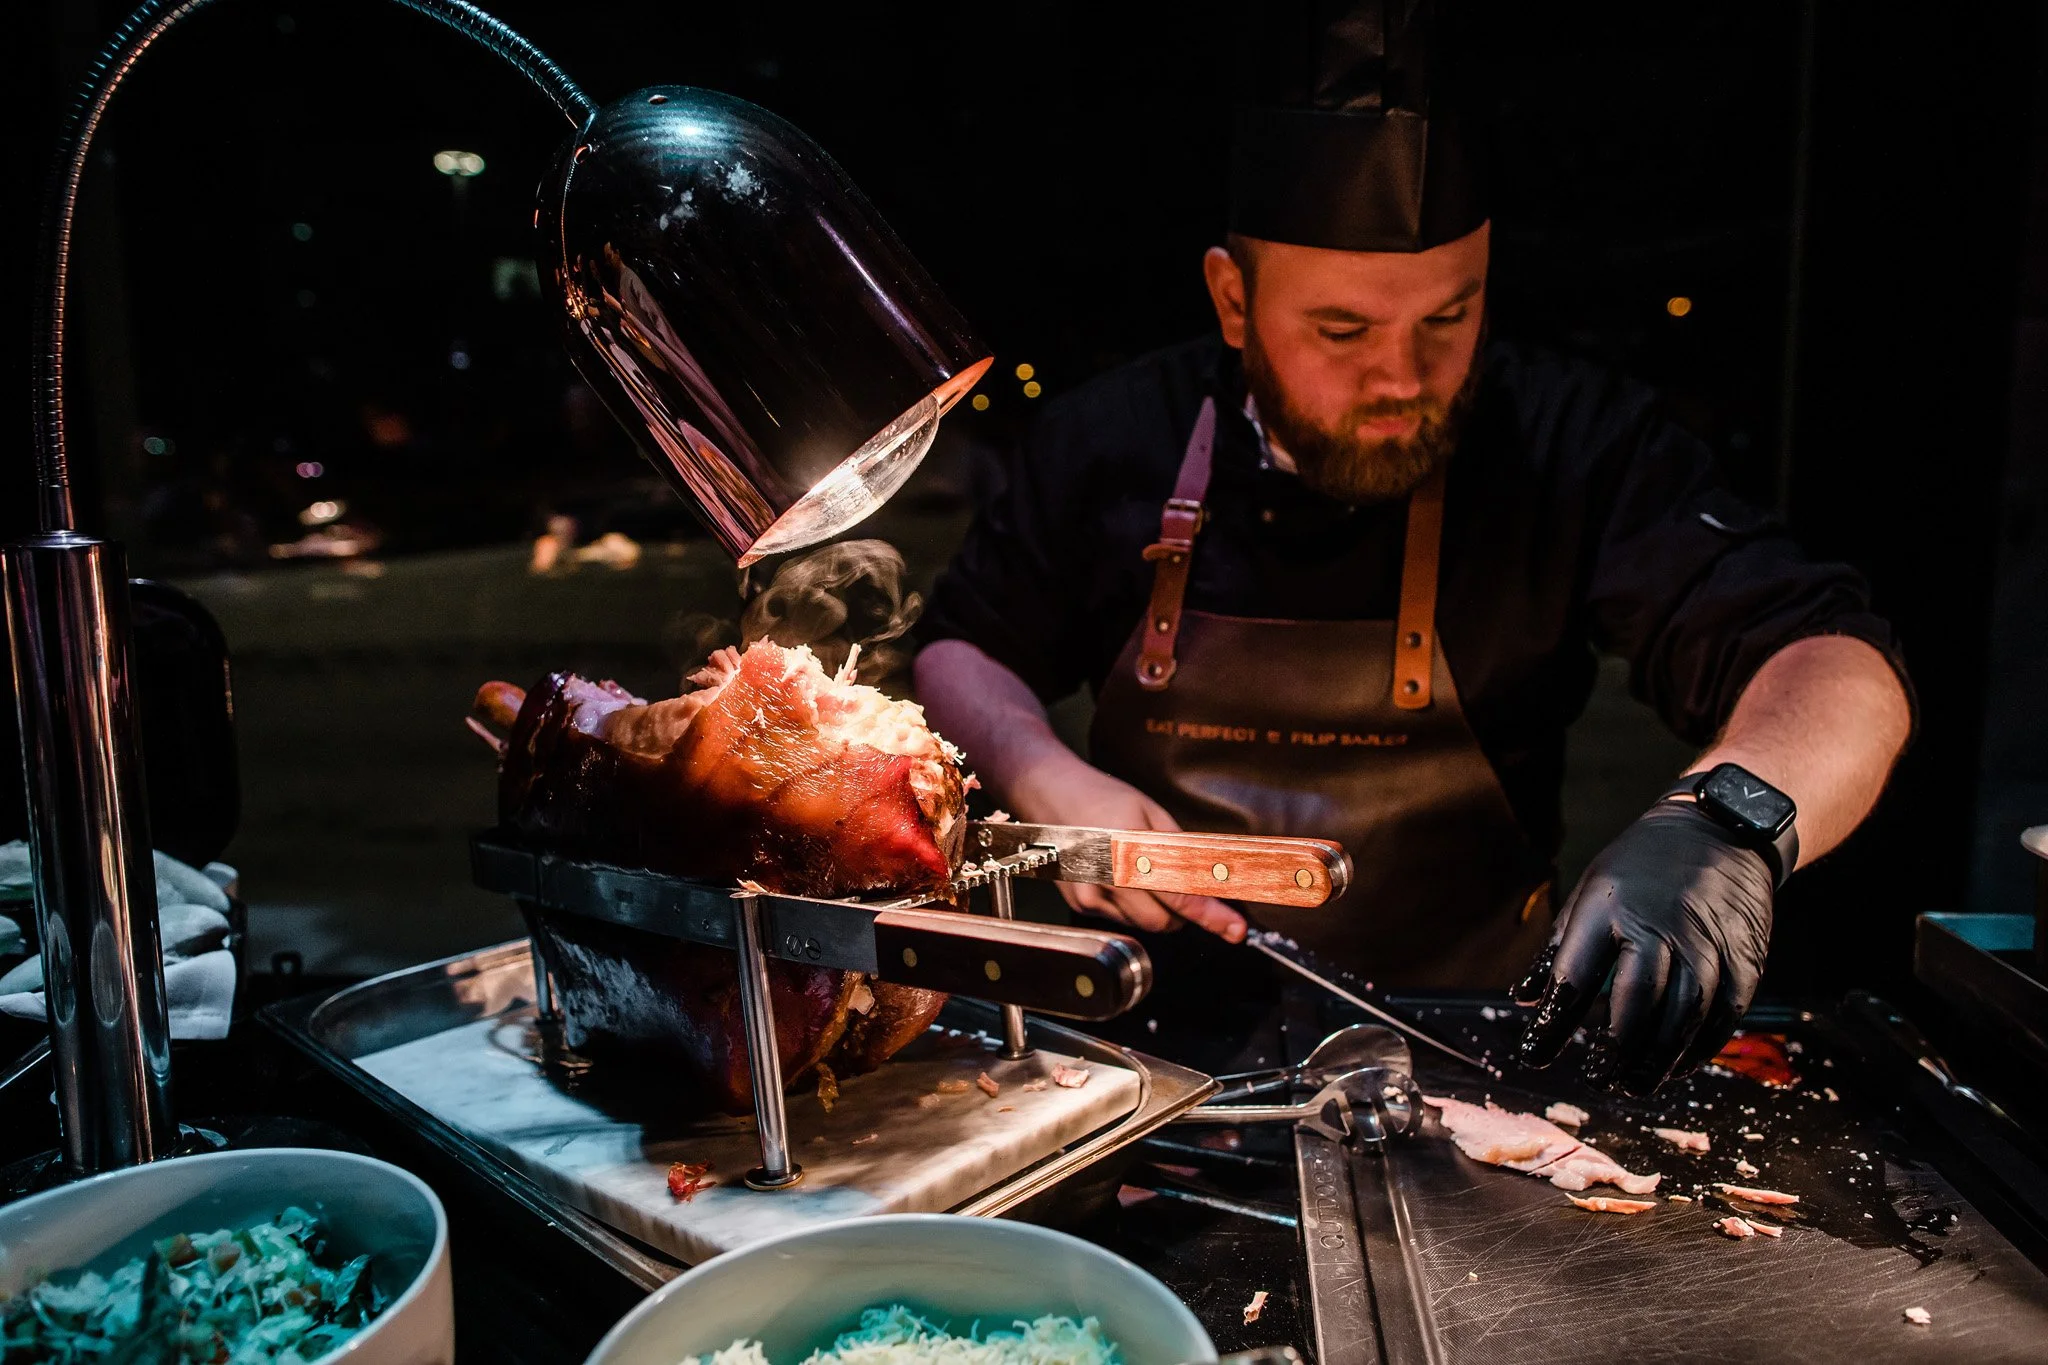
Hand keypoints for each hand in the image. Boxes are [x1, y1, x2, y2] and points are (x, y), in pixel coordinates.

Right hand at [1007, 758, 1245, 941]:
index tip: (1234, 928)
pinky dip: (1133, 906)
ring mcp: (1091, 894)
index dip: (1212, 915)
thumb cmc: (1099, 798)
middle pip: (1164, 921)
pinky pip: (1121, 919)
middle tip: (1185, 889)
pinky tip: (1121, 878)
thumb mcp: (1149, 812)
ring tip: (1143, 873)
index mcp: (1130, 849)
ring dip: (1158, 909)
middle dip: (1183, 912)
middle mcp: (1108, 877)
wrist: (1049, 797)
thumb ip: (1181, 848)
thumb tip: (1214, 877)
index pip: (1180, 893)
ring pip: (1144, 924)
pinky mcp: (1080, 904)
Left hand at [1512, 798, 1773, 1095]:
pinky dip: (1698, 1048)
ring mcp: (1708, 944)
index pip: (1575, 976)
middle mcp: (1661, 928)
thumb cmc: (1641, 870)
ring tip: (1632, 1085)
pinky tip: (1676, 1066)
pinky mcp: (1744, 959)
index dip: (1553, 1022)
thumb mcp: (1589, 894)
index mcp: (1610, 910)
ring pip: (1684, 1016)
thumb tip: (1523, 1001)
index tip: (1534, 1055)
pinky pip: (1723, 1016)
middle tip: (1597, 1080)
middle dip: (1614, 1048)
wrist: (1720, 832)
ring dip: (1657, 1059)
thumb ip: (1559, 951)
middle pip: (1637, 1000)